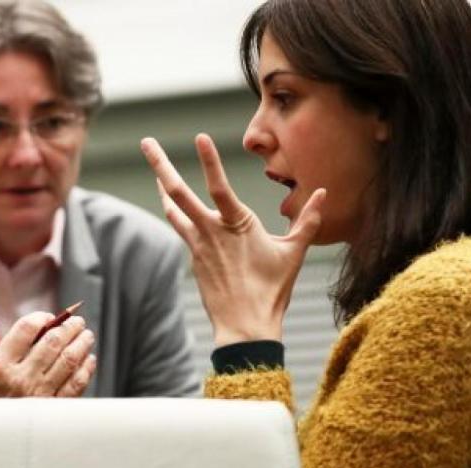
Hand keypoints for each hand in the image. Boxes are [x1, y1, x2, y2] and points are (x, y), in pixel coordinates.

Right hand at [0, 313, 96, 396]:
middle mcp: (20, 379)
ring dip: (81, 344)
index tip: (48, 316)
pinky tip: (88, 360)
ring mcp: (39, 395)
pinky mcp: (53, 410)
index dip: (41, 317)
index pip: (25, 330)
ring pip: (69, 360)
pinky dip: (86, 369)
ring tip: (86, 336)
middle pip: (52, 342)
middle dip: (68, 327)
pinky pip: (76, 385)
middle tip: (77, 322)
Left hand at [140, 133, 324, 345]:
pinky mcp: (194, 258)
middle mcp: (211, 231)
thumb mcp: (293, 253)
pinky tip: (173, 206)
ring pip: (174, 209)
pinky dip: (176, 214)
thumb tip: (324, 193)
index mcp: (236, 226)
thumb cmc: (271, 291)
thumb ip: (307, 220)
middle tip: (146, 142)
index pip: (220, 185)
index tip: (199, 137)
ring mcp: (198, 245)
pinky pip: (181, 228)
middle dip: (161, 165)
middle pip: (178, 192)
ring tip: (156, 170)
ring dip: (163, 187)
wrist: (244, 327)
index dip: (210, 161)